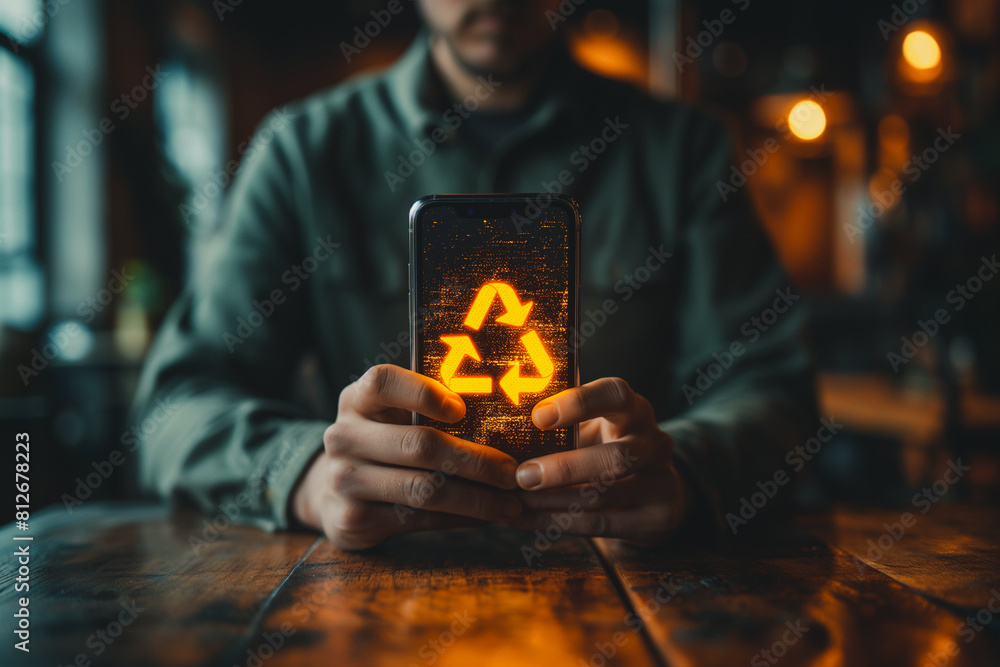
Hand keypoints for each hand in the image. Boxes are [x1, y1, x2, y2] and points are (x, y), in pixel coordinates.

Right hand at [291, 365, 521, 549]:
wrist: (333, 492)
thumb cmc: (382, 443)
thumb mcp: (391, 416)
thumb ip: (427, 407)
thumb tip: (501, 415)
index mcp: (357, 400)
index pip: (383, 382)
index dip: (423, 392)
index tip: (462, 409)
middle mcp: (344, 436)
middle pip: (419, 444)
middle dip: (475, 460)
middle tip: (512, 471)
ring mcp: (345, 479)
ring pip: (423, 488)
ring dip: (475, 498)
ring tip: (510, 503)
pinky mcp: (353, 518)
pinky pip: (417, 519)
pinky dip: (459, 518)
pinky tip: (484, 517)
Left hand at [508, 377, 689, 545]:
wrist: (654, 489)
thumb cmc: (604, 447)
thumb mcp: (590, 428)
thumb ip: (558, 426)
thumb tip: (494, 427)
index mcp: (633, 410)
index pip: (615, 394)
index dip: (578, 402)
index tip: (538, 416)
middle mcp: (654, 442)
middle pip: (615, 457)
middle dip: (564, 469)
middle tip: (522, 476)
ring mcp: (662, 481)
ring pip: (606, 495)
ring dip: (553, 502)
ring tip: (515, 502)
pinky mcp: (658, 517)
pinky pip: (602, 524)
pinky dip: (557, 523)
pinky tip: (524, 519)